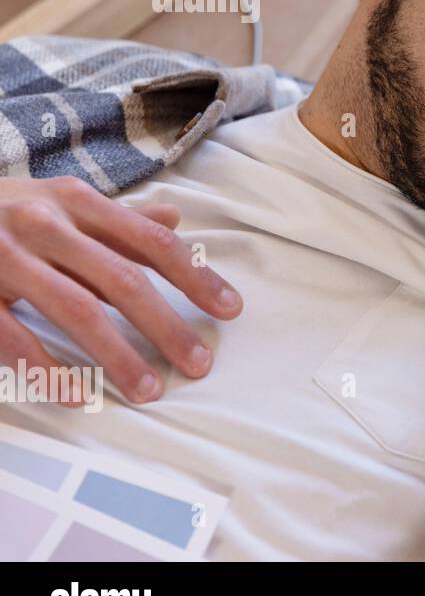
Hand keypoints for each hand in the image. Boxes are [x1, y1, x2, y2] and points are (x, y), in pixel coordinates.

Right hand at [0, 177, 242, 404]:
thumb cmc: (1, 211)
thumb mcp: (59, 202)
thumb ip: (117, 219)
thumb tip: (175, 219)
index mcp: (75, 201)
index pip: (151, 242)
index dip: (195, 277)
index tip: (230, 310)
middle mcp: (43, 223)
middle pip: (122, 280)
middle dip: (166, 326)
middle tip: (198, 364)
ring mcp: (3, 257)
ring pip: (75, 310)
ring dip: (117, 356)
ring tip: (149, 391)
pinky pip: (12, 336)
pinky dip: (47, 368)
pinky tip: (76, 395)